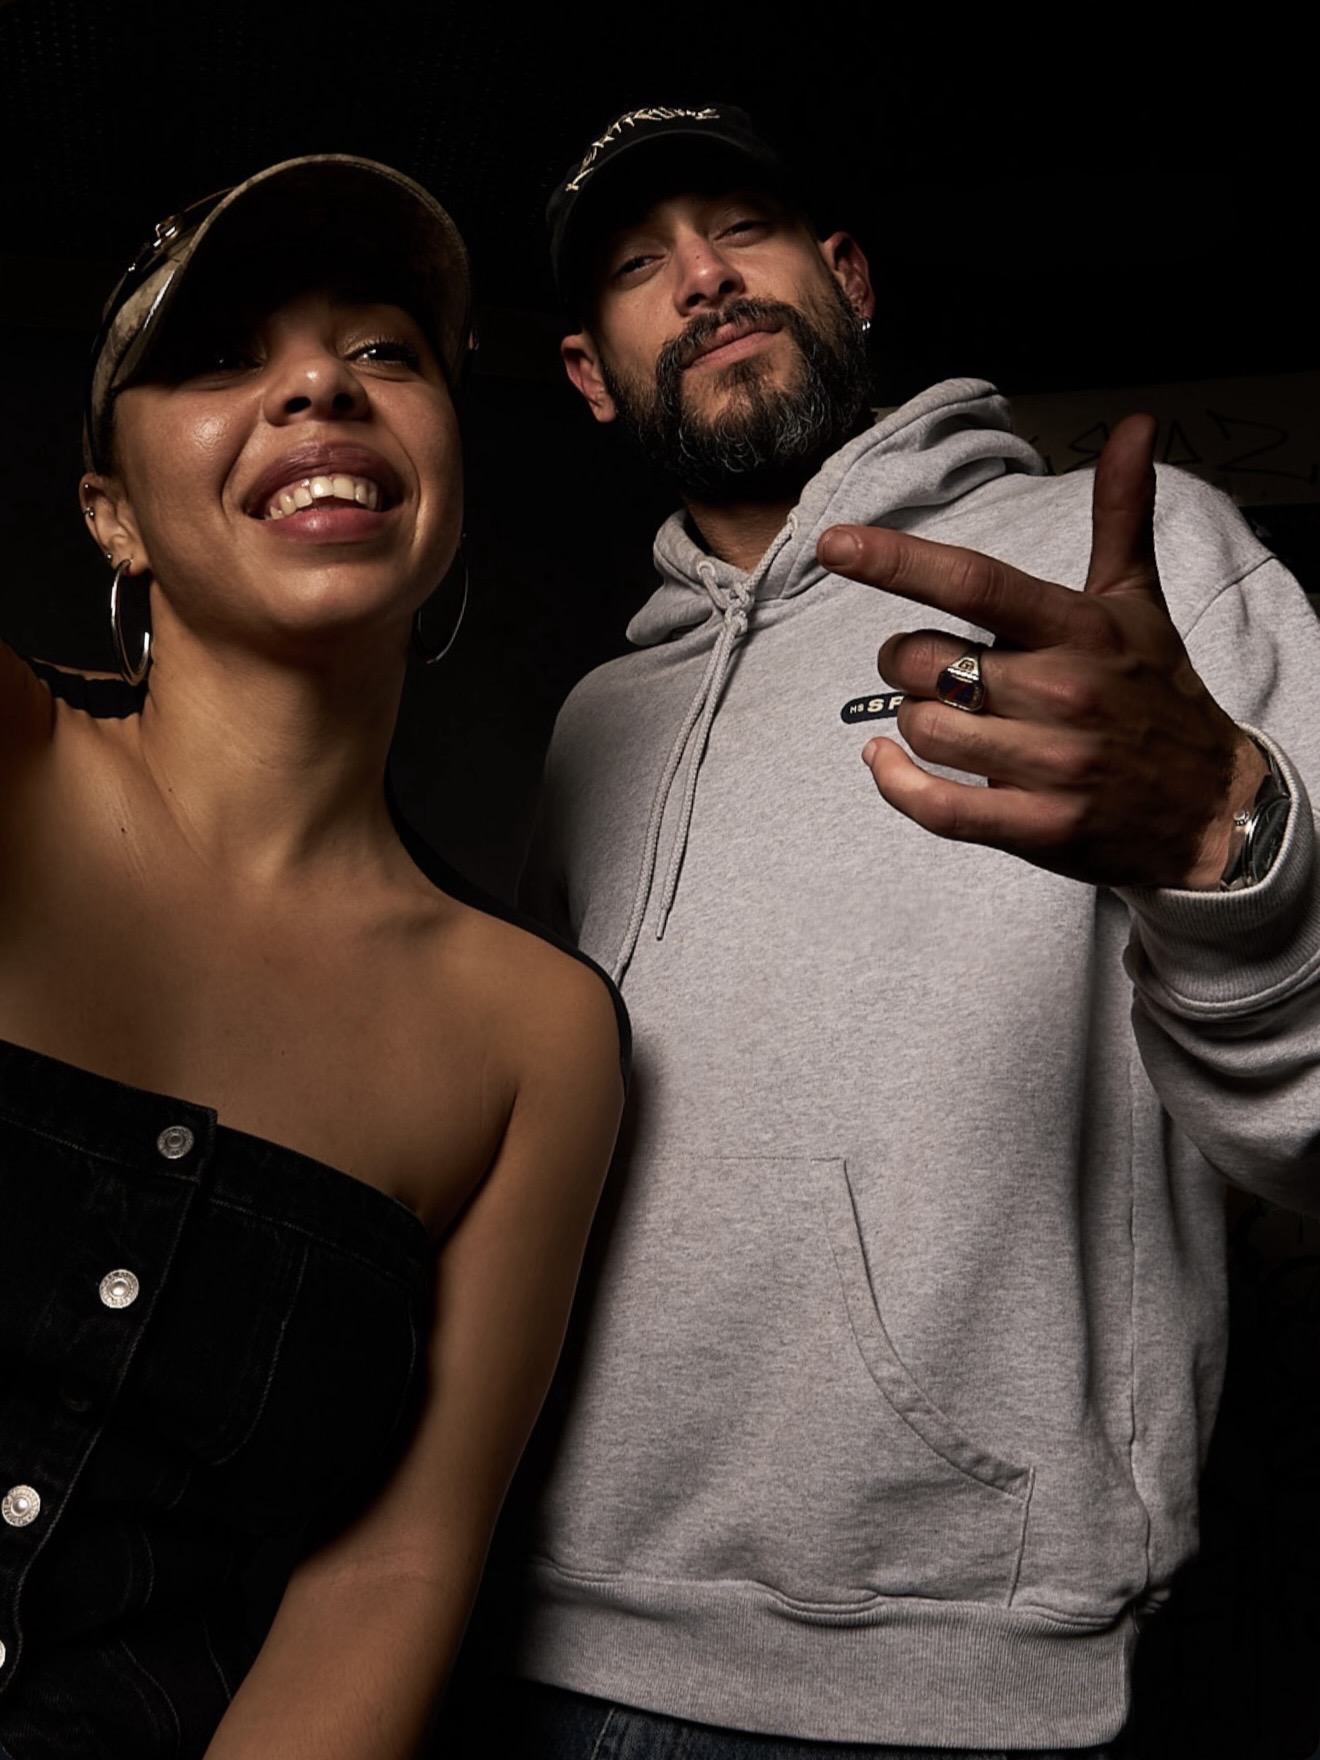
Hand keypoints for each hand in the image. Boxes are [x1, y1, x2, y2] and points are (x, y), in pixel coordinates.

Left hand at [817, 415, 1266, 888]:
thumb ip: (1119, 514)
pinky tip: (885, 763)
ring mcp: (1052, 765)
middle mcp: (1064, 692)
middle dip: (906, 660)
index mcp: (1079, 629)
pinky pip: (934, 806)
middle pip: (927, 661)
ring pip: (923, 729)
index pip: (975, 582)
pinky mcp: (1039, 827)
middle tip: (931, 666)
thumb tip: (1135, 426)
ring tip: (949, 718)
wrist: (1209, 805)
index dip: (896, 560)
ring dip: (914, 722)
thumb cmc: (1157, 693)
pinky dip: (894, 783)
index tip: (834, 543)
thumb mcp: (1138, 600)